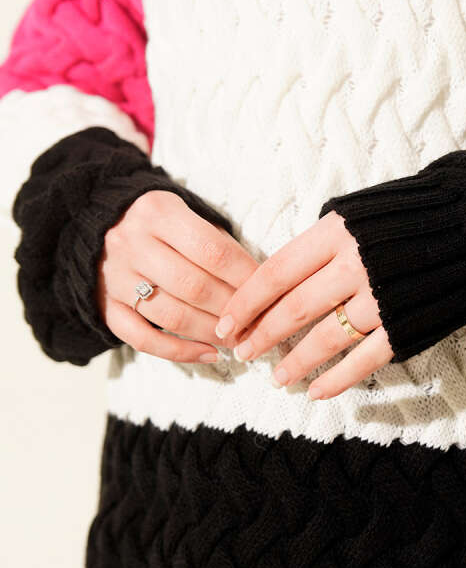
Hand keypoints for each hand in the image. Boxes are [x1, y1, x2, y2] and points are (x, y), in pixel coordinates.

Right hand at [97, 189, 260, 362]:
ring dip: (211, 332)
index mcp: (158, 213)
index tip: (267, 291)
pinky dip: (179, 352)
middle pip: (193, 286)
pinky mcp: (105, 307)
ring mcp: (115, 279)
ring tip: (239, 340)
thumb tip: (258, 283)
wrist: (97, 223)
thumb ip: (216, 241)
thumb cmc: (159, 222)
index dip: (245, 275)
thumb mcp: (185, 212)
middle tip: (257, 322)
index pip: (212, 250)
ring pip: (171, 316)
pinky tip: (209, 354)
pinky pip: (143, 339)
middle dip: (231, 309)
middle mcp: (132, 244)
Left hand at [214, 210, 394, 398]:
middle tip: (244, 353)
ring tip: (277, 378)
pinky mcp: (405, 326)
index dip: (246, 301)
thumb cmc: (413, 216)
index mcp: (337, 233)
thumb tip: (283, 273)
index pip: (276, 272)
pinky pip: (363, 361)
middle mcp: (355, 266)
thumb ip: (322, 240)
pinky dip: (337, 380)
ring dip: (295, 363)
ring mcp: (380, 300)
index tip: (225, 323)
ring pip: (324, 340)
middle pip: (293, 309)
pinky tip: (316, 392)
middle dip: (262, 336)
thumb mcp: (359, 212)